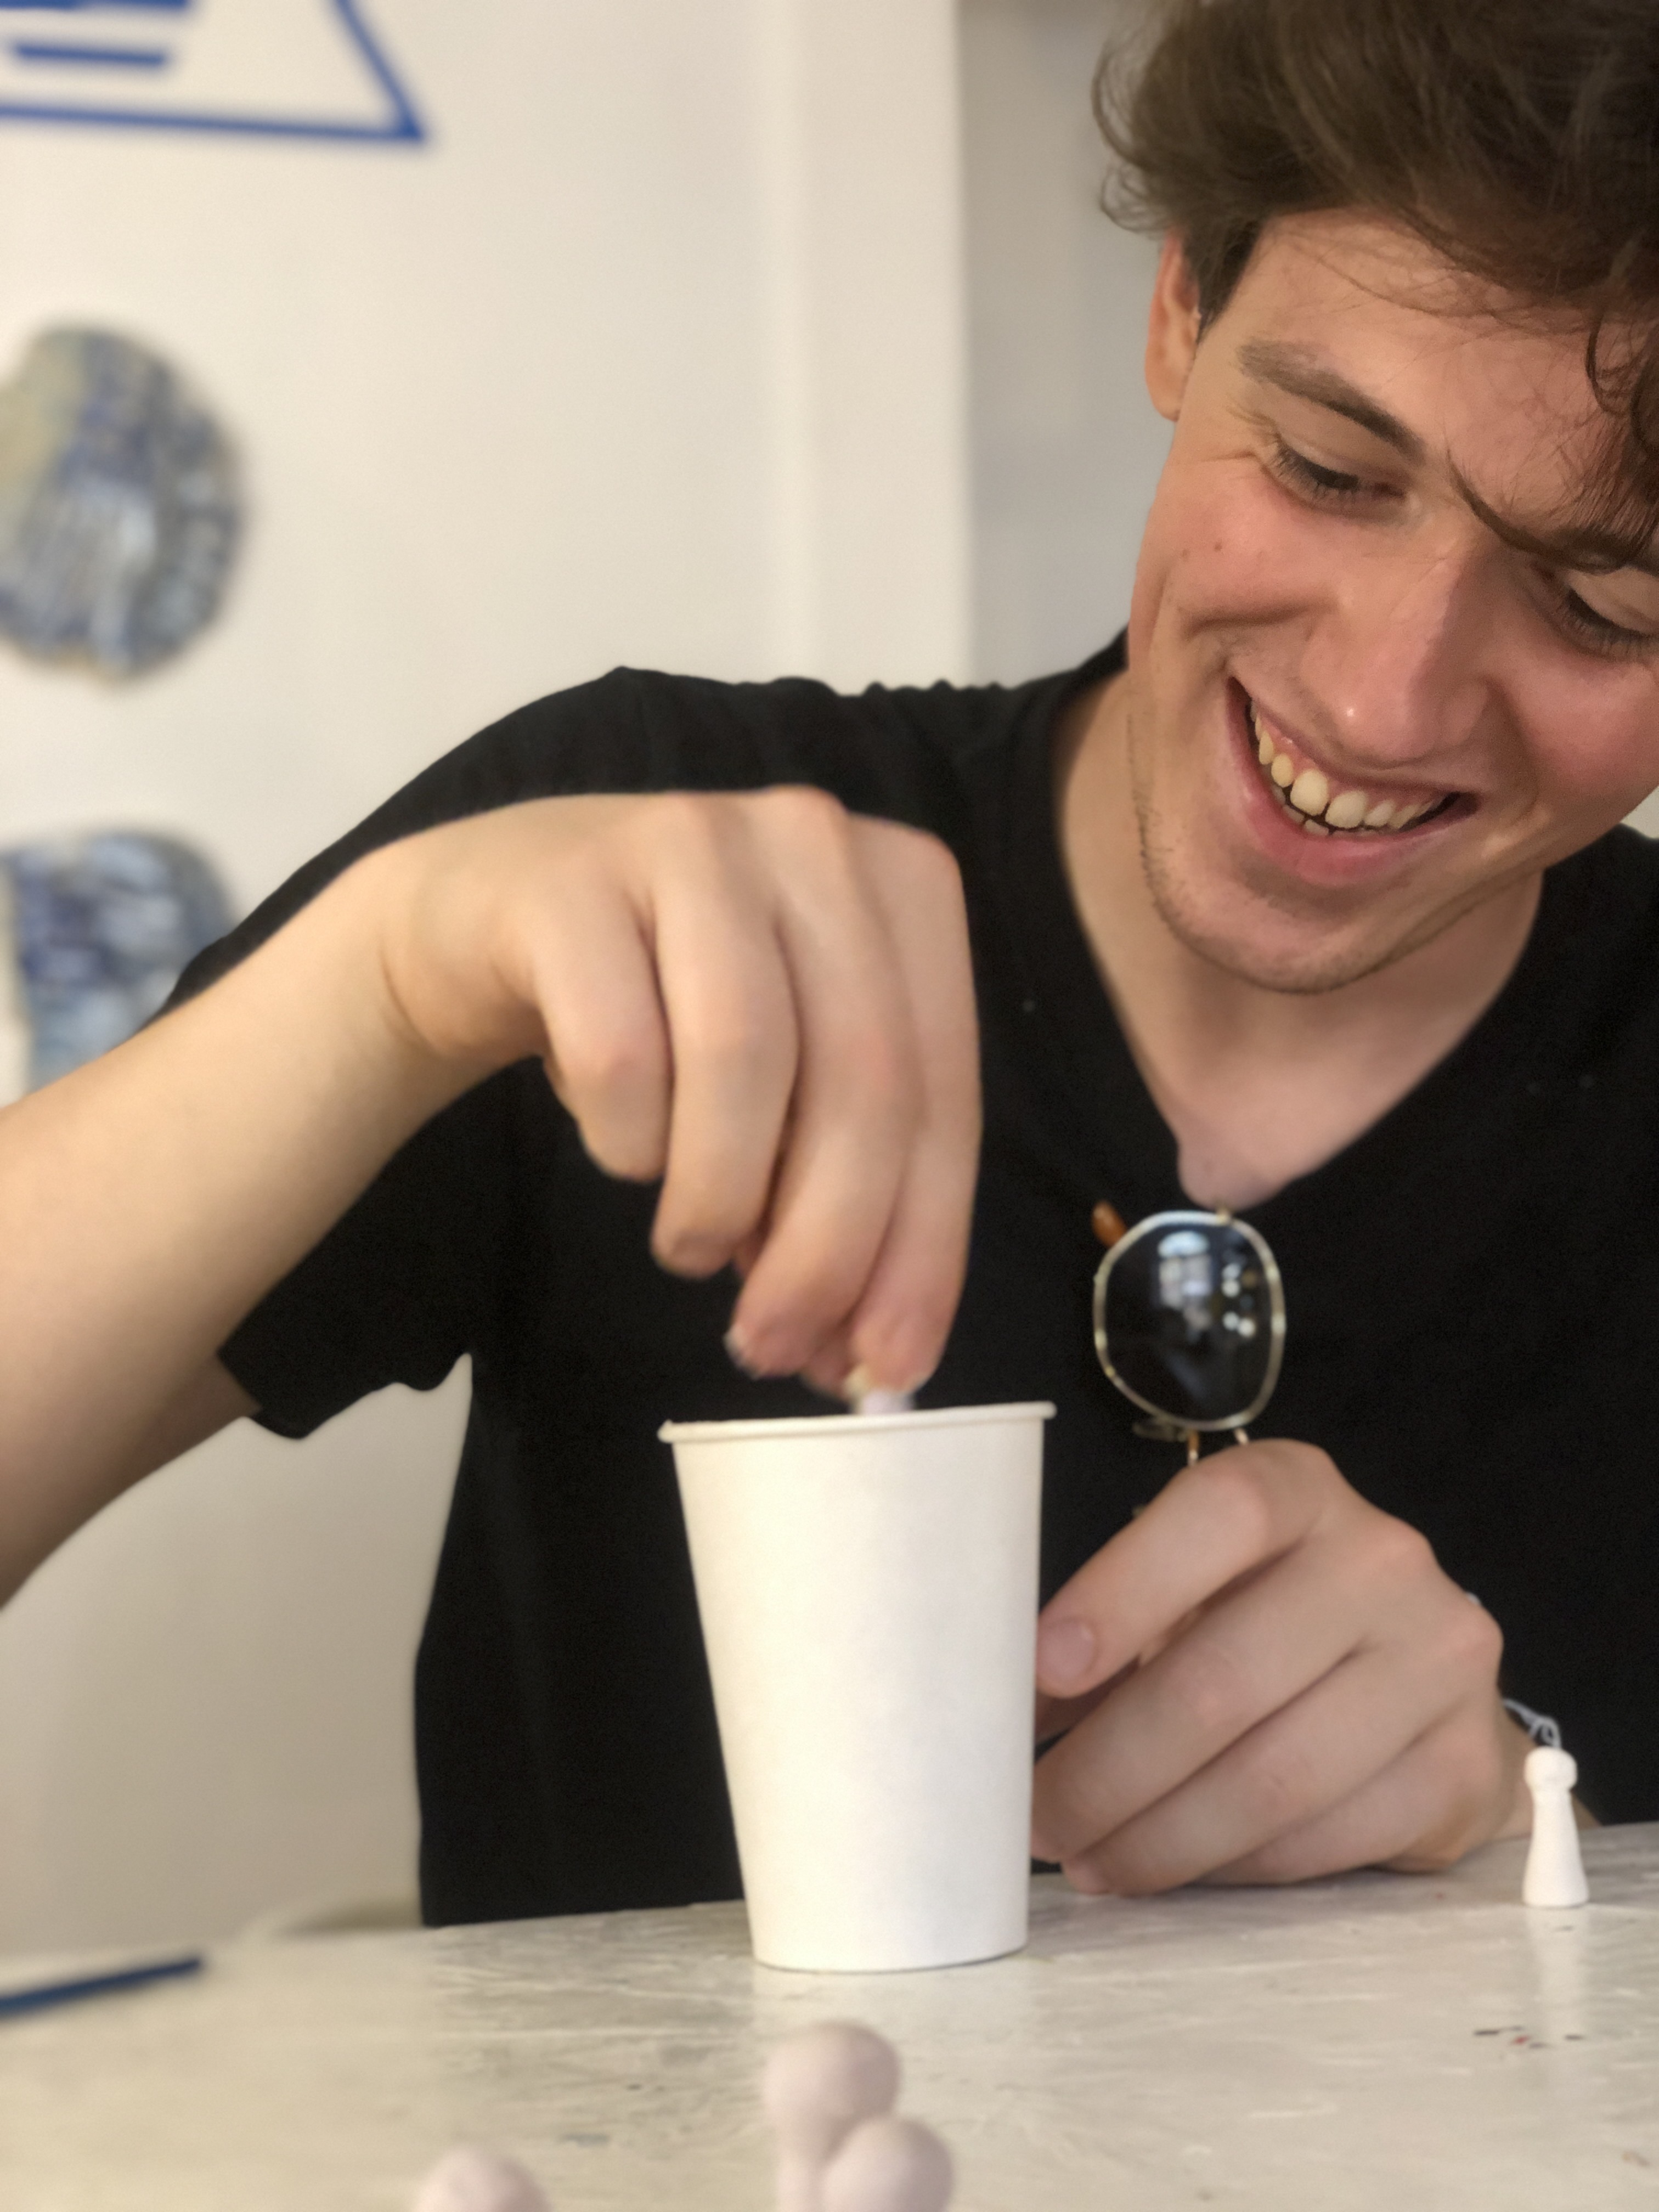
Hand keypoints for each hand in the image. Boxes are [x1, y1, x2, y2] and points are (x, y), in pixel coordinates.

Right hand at [366, 788, 979, 1395]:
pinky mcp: (573, 878)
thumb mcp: (788, 1094)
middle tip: (771, 1346)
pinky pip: (618, 1051)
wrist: (488, 920)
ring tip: (691, 1246)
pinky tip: (623, 1148)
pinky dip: (627, 1140)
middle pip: (861, 1081)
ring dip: (719, 1198)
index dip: (923, 1249)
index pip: (943, 1095)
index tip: (884, 1368)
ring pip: (744, 1061)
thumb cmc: (669, 1010)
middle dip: (825, 1247)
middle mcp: (816, 838)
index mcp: (906, 885)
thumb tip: (877, 1358)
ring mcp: (693, 839)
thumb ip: (845, 1197)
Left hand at [1029, 1439, 1531, 1889]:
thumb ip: (1112, 1630)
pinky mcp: (1463, 1764)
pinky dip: (1234, 1867)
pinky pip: (1327, 1838)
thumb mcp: (1195, 1590)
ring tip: (1086, 1861)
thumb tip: (997, 1715)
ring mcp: (1439, 1662)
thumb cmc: (1265, 1622)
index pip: (1220, 1514)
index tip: (1043, 1669)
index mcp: (1300, 1490)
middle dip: (1109, 1767)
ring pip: (1273, 1776)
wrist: (1419, 1681)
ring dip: (1158, 1837)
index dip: (1124, 1589)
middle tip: (1037, 1817)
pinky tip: (1177, 1871)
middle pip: (1225, 1675)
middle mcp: (1382, 1560)